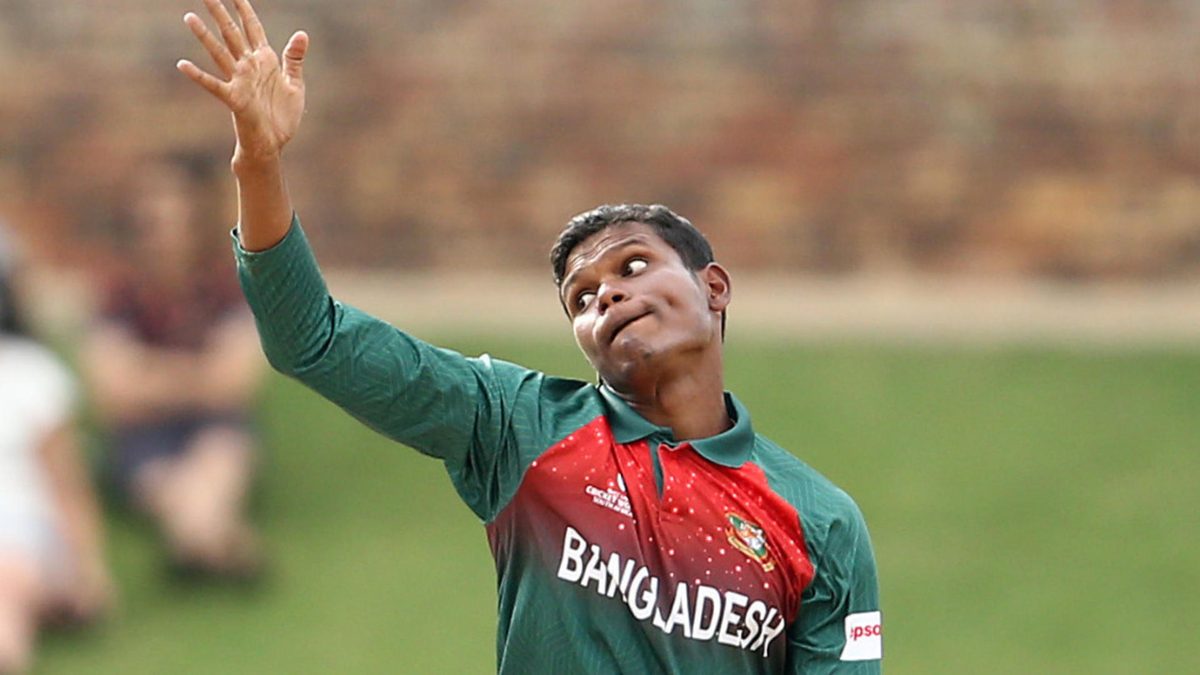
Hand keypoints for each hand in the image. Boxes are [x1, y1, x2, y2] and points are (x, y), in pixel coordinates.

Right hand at [177, 0, 307, 164]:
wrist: (274, 143)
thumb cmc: (282, 116)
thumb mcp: (295, 84)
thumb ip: (294, 58)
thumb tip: (302, 33)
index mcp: (265, 60)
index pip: (253, 28)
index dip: (245, 9)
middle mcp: (249, 67)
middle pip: (232, 33)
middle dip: (220, 13)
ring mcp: (240, 81)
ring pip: (220, 53)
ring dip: (205, 36)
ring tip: (189, 17)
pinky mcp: (235, 99)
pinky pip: (214, 85)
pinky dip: (199, 75)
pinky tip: (182, 64)